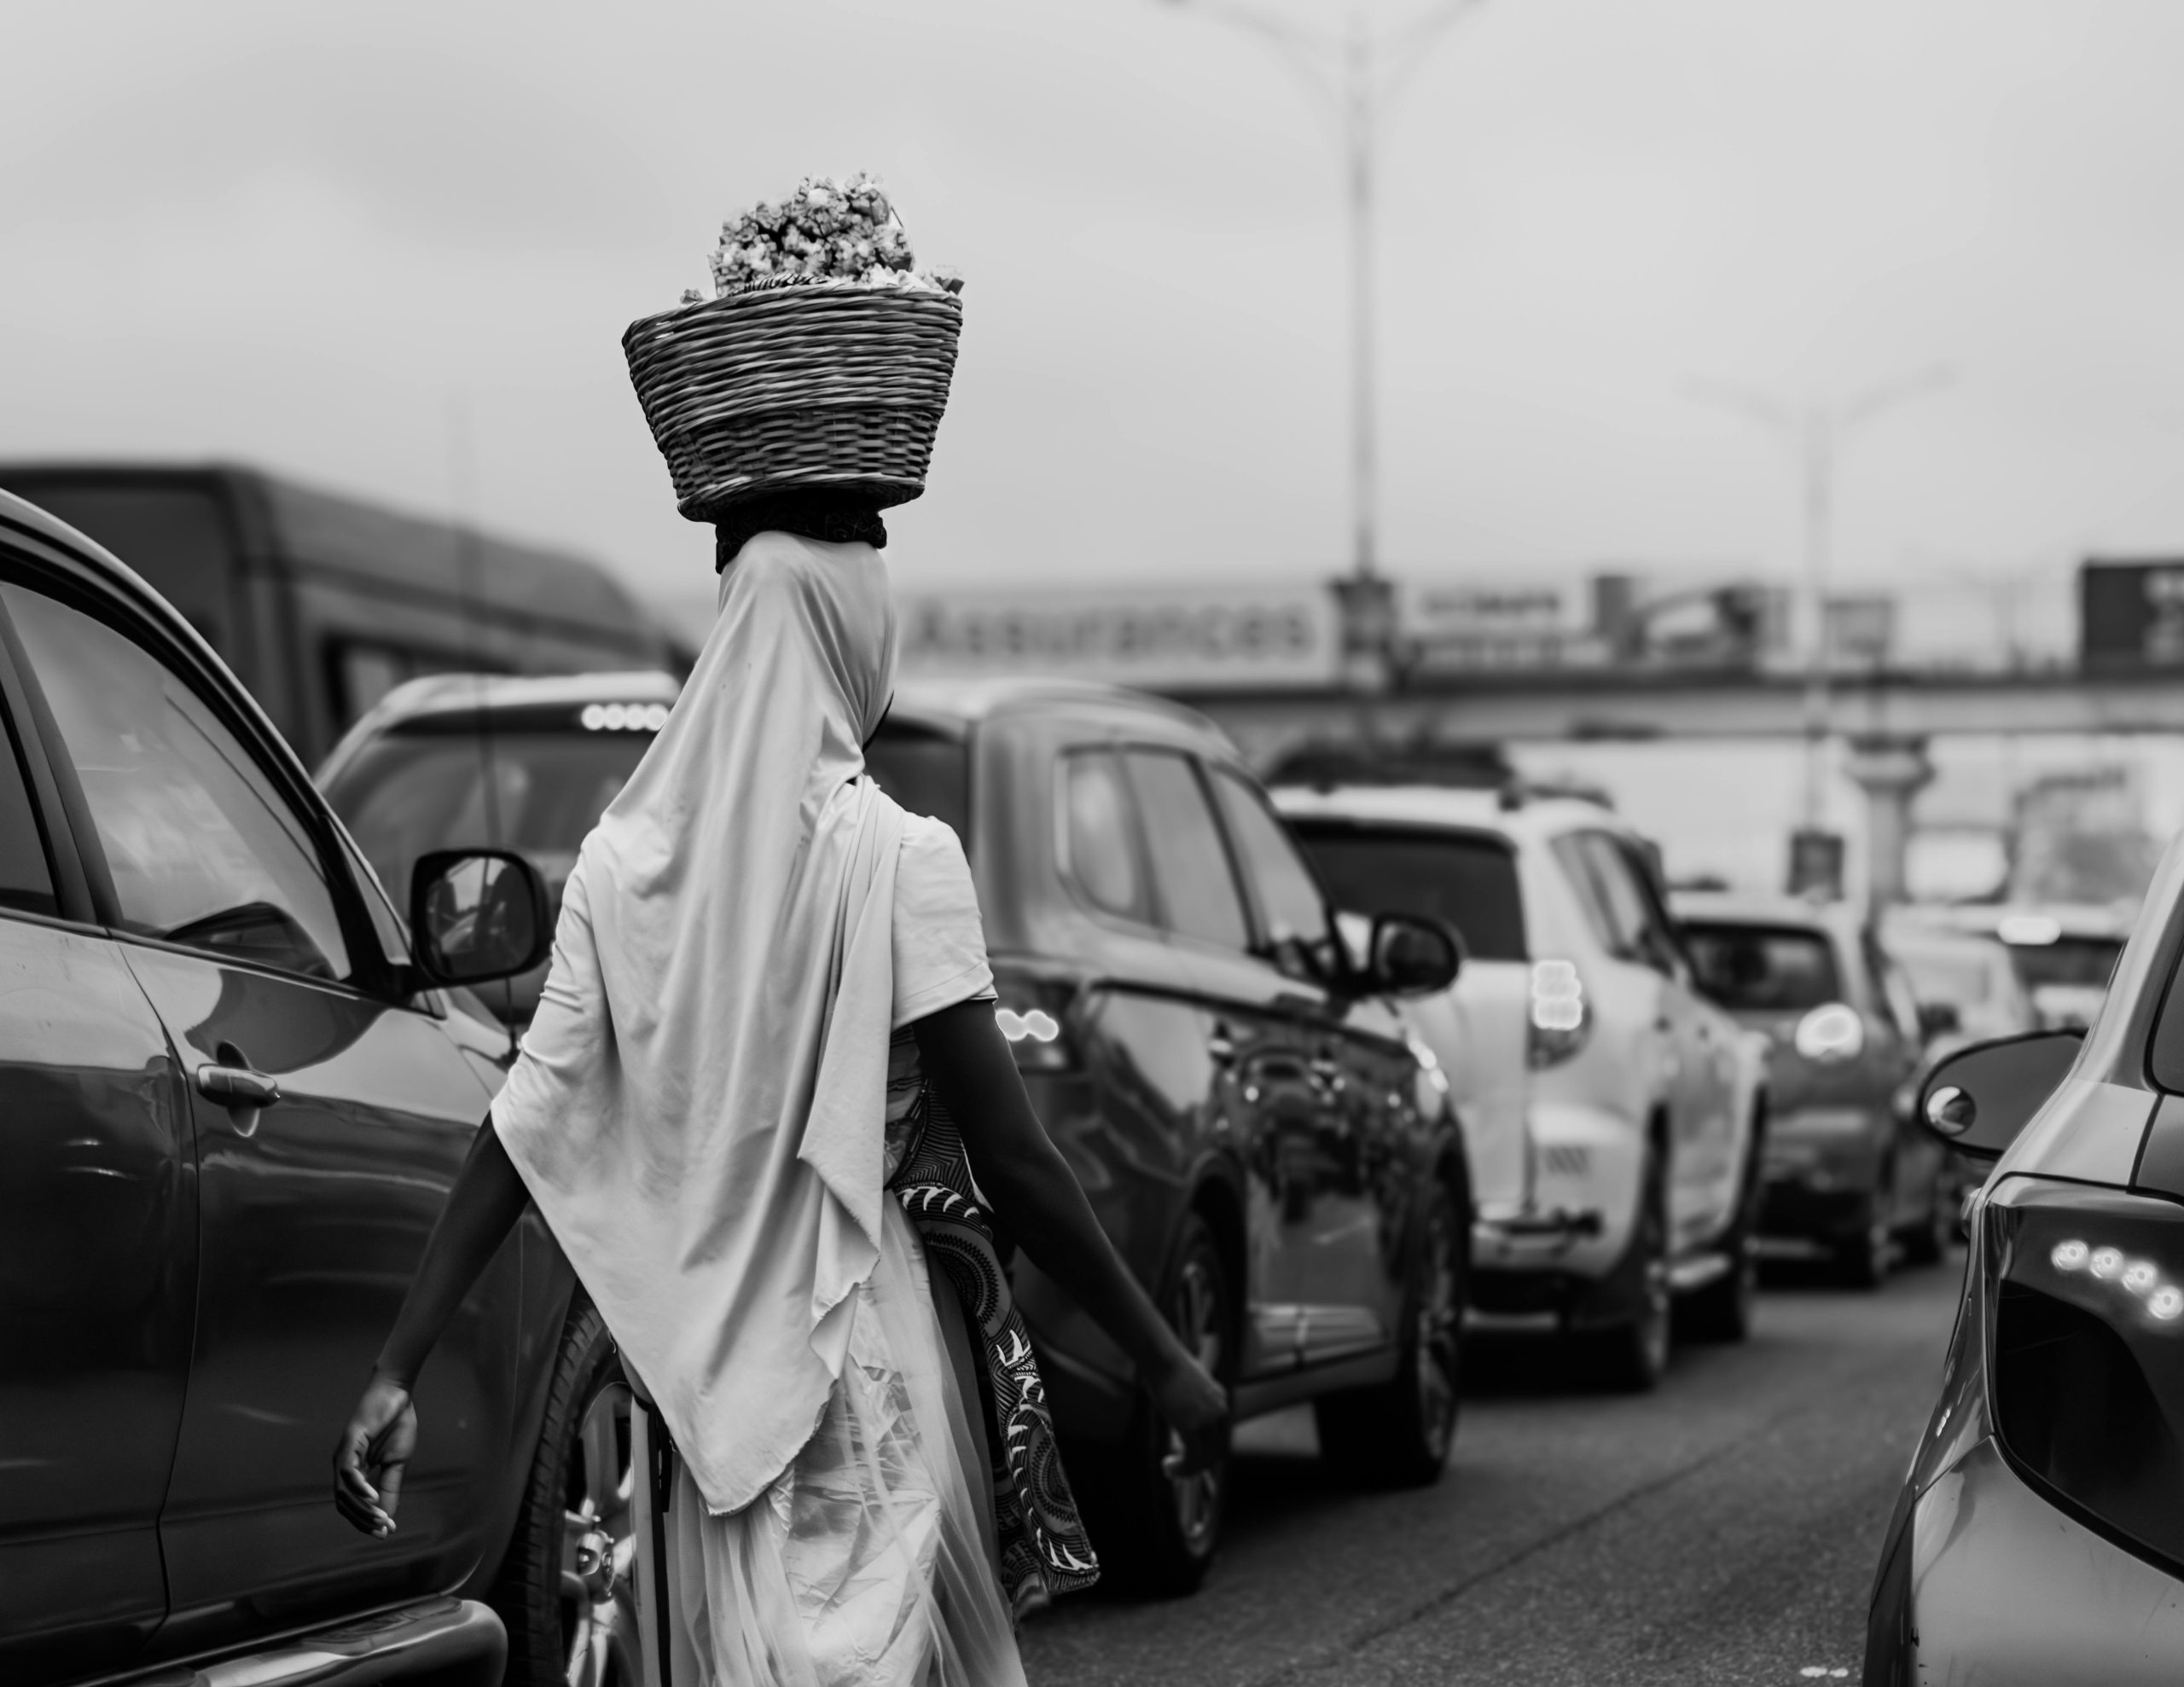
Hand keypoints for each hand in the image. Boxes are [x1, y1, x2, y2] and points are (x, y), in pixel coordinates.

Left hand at [333, 1371, 416, 1537]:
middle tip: (382, 1530)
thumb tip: (388, 1517)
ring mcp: (343, 1455)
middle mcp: (343, 1466)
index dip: (366, 1521)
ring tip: (380, 1518)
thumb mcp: (397, 1462)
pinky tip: (374, 1497)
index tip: (385, 1533)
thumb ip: (391, 1488)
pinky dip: (359, 1487)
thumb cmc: (396, 1424)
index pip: (353, 1504)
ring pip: (343, 1492)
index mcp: (354, 1471)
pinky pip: (349, 1471)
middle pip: (344, 1503)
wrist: (398, 1394)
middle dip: (363, 1520)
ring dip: (361, 1509)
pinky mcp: (349, 1443)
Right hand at [1150, 1345, 1228, 1477]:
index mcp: (1220, 1399)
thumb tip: (1182, 1411)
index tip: (1190, 1456)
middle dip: (1201, 1464)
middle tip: (1181, 1469)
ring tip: (1171, 1470)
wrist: (1163, 1357)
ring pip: (1206, 1457)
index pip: (1222, 1434)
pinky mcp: (1190, 1425)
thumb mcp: (1187, 1381)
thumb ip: (1191, 1398)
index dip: (1209, 1451)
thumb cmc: (1168, 1365)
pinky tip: (1168, 1466)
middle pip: (1219, 1449)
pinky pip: (1192, 1456)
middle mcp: (1219, 1410)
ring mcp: (1206, 1418)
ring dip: (1189, 1470)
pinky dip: (1182, 1467)